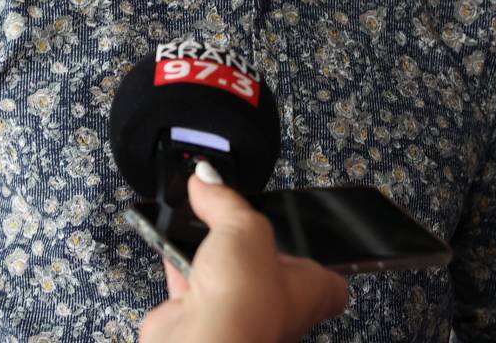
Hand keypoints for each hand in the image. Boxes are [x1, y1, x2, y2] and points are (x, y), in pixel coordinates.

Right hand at [139, 163, 348, 342]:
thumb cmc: (246, 304)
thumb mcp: (246, 229)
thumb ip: (226, 200)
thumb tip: (208, 179)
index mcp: (310, 291)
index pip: (326, 273)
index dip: (312, 249)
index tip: (297, 226)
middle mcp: (277, 307)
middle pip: (265, 264)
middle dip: (246, 240)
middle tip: (234, 215)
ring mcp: (236, 312)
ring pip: (224, 271)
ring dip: (207, 247)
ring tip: (196, 218)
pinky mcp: (199, 315)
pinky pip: (190, 281)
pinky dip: (178, 260)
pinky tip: (169, 238)